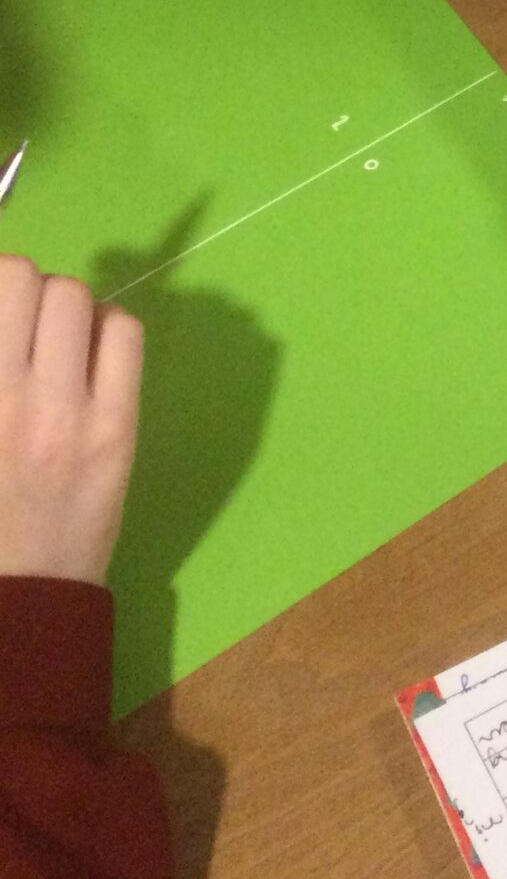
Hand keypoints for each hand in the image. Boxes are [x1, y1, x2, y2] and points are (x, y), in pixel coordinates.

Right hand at [0, 256, 142, 585]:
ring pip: (75, 297)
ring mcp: (65, 411)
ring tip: (53, 339)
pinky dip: (106, 326)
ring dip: (62, 304)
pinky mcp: (115, 427)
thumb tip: (5, 315)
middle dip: (20, 288)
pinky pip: (123, 333)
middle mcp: (7, 396)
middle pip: (25, 279)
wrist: (14, 598)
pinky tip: (91, 353)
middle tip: (18, 320)